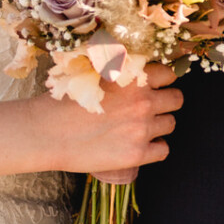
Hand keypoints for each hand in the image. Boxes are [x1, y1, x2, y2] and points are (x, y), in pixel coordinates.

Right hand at [41, 62, 181, 182]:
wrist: (46, 133)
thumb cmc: (63, 101)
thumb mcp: (92, 73)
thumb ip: (118, 71)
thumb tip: (133, 69)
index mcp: (132, 77)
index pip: (168, 75)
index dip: (160, 82)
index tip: (151, 88)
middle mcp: (143, 101)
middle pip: (176, 99)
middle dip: (165, 103)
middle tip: (147, 109)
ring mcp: (142, 128)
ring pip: (171, 124)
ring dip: (158, 125)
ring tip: (138, 128)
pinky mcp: (137, 154)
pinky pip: (164, 150)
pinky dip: (154, 148)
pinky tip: (138, 145)